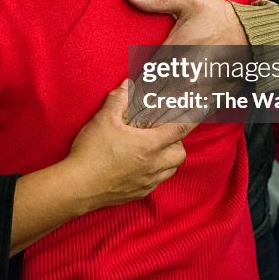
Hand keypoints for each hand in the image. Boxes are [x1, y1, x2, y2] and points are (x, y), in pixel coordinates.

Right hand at [65, 80, 193, 211]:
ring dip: (168, 159)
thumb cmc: (91, 152)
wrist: (78, 187)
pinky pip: (157, 183)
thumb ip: (117, 100)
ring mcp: (147, 182)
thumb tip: (127, 85)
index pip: (179, 130)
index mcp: (148, 145)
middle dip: (178, 142)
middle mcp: (153, 165)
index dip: (193, 119)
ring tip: (154, 150)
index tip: (201, 112)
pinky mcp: (138, 194)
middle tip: (164, 133)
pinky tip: (142, 167)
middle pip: (180, 154)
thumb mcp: (102, 120)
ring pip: (171, 170)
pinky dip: (156, 173)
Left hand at [124, 0, 250, 125]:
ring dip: (159, 119)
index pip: (147, 80)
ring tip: (143, 130)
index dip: (133, 94)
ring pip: (175, 109)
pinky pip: (195, 113)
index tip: (122, 104)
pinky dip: (181, 121)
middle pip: (158, 99)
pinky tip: (171, 129)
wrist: (255, 34)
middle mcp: (186, 73)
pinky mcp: (214, 95)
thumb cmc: (219, 17)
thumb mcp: (189, 2)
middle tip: (128, 122)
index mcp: (175, 53)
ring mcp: (201, 87)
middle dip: (142, 111)